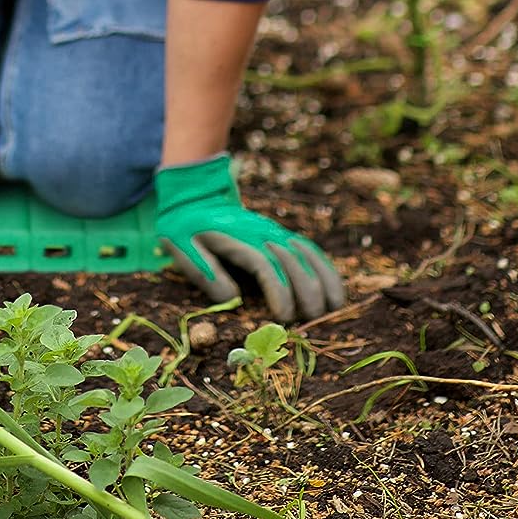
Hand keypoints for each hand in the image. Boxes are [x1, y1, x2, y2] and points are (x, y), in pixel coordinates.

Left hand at [153, 154, 344, 322]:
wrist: (195, 197)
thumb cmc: (185, 228)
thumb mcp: (181, 246)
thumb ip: (203, 271)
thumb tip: (233, 298)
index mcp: (237, 238)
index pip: (266, 264)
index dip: (278, 292)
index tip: (283, 318)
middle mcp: (262, 234)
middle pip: (293, 261)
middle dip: (306, 292)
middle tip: (311, 321)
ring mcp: (274, 233)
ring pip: (307, 254)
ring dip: (323, 281)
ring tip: (334, 309)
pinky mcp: (281, 236)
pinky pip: (310, 250)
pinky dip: (325, 269)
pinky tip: (336, 291)